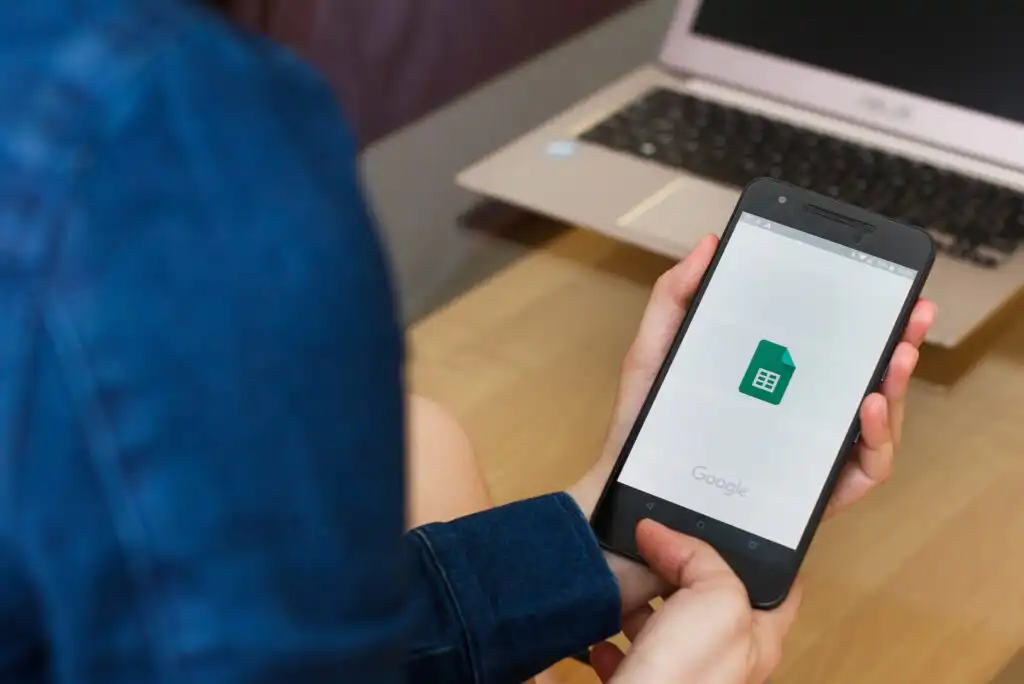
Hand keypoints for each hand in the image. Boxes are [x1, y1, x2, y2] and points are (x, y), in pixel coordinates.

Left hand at [568, 234, 936, 611]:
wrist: (627, 498)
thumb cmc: (644, 428)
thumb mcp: (655, 354)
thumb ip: (676, 299)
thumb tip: (711, 244)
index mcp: (773, 384)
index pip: (831, 349)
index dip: (867, 319)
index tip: (889, 286)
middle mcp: (798, 420)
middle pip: (864, 381)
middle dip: (897, 344)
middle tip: (912, 314)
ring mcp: (808, 459)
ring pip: (874, 425)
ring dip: (895, 388)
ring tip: (894, 357)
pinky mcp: (808, 498)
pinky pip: (860, 475)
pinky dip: (874, 441)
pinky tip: (866, 408)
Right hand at [590, 520, 800, 683]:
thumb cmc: (686, 677)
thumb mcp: (717, 599)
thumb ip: (702, 559)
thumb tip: (659, 534)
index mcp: (757, 639)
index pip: (778, 585)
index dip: (758, 549)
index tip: (728, 520)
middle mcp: (726, 660)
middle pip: (711, 598)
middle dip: (684, 569)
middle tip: (659, 541)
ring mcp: (684, 677)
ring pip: (669, 626)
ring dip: (645, 602)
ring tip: (626, 583)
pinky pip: (632, 657)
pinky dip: (615, 641)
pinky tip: (604, 636)